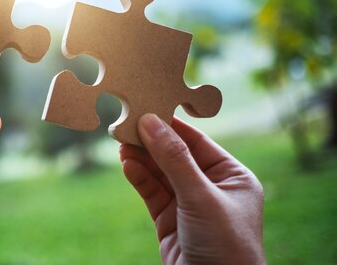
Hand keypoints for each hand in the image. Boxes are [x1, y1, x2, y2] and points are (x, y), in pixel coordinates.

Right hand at [120, 114, 265, 264]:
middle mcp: (212, 189)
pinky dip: (139, 178)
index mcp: (232, 178)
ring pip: (161, 174)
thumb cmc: (225, 245)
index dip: (171, 125)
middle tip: (126, 122)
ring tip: (120, 141)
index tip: (147, 107)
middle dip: (151, 141)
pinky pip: (152, 193)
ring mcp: (189, 206)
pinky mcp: (170, 222)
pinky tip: (126, 164)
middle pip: (175, 156)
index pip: (197, 142)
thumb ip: (174, 159)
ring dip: (141, 158)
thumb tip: (151, 121)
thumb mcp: (201, 197)